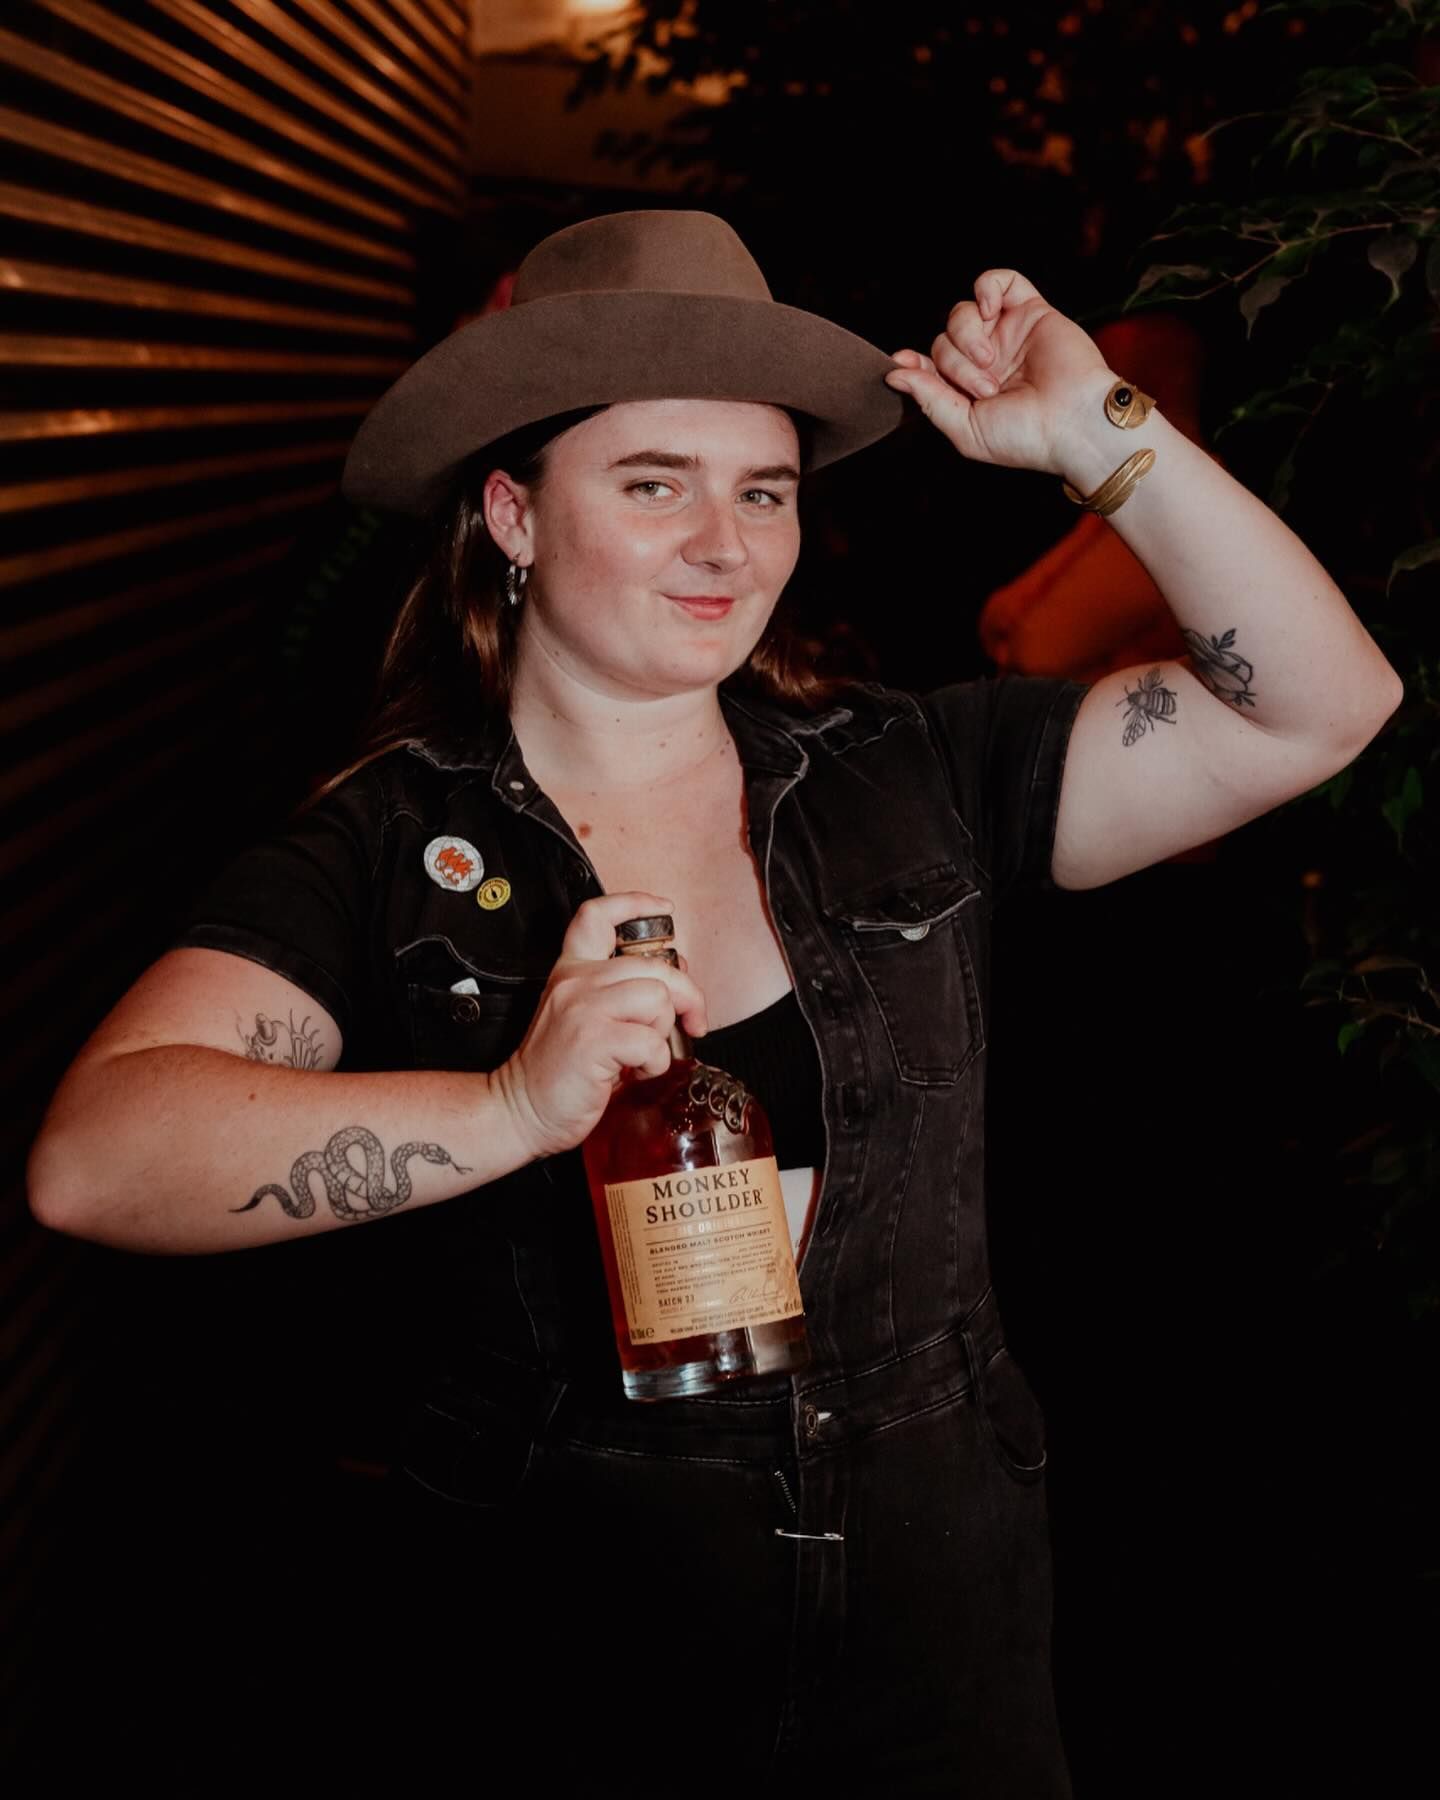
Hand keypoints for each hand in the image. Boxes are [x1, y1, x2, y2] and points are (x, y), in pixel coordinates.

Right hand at [491, 891, 709, 1161]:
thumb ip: (620, 995)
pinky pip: (652, 1041)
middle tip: (692, 1023)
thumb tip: (675, 985)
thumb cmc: (558, 1073)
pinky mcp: (593, 1041)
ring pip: (658, 998)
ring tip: (644, 1053)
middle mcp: (576, 982)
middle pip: (653, 965)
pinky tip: (636, 1073)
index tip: (663, 911)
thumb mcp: (582, 1018)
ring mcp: (583, 1009)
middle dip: (687, 996)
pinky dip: (656, 1062)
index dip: (635, 903)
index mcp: (571, 971)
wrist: (519, 1111)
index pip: (597, 916)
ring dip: (663, 1031)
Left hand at [884, 269, 1111, 475]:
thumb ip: (929, 400)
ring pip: (962, 313)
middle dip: (954, 364)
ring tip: (992, 362)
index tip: (901, 362)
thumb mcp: (965, 429)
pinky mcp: (1030, 311)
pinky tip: (988, 308)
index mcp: (968, 391)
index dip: (914, 363)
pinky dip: (986, 287)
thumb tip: (895, 374)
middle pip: (942, 341)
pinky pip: (999, 282)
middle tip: (985, 388)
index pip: (929, 366)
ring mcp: (1006, 335)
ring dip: (968, 336)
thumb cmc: (1025, 437)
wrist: (1073, 423)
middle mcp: (985, 361)